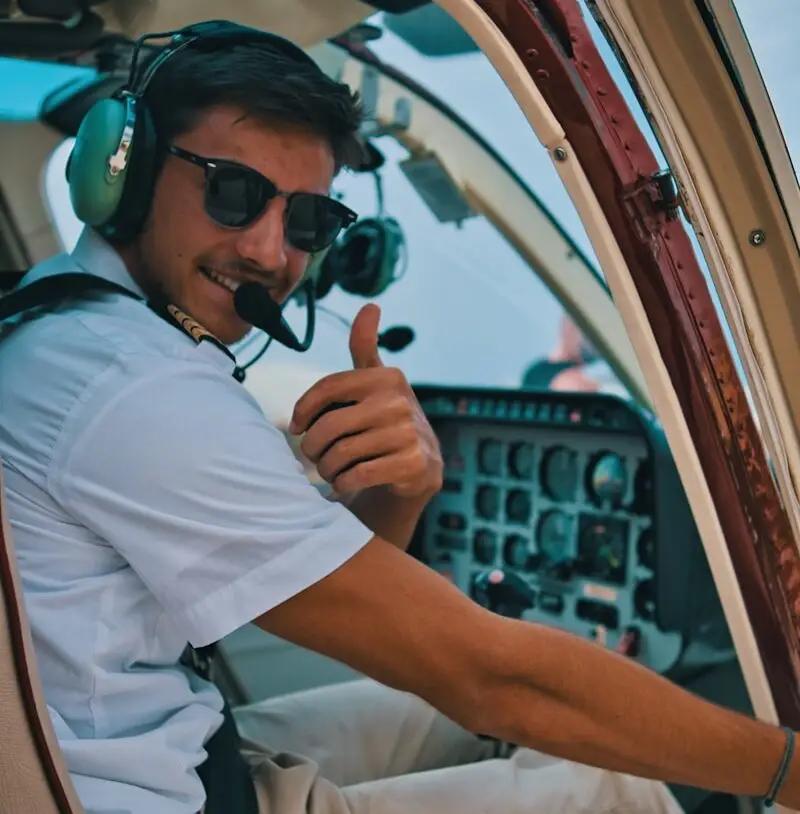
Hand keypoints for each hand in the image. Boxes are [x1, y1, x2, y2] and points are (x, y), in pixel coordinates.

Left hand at [290, 304, 442, 497]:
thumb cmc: (385, 419)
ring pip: (341, 454)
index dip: (303, 409)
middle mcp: (400, 401)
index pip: (327, 388)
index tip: (296, 427)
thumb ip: (365, 346)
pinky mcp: (413, 464)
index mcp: (387, 377)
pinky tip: (344, 482)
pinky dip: (343, 483)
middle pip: (330, 426)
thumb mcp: (376, 381)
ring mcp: (409, 433)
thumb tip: (371, 305)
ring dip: (327, 468)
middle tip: (313, 456)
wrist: (419, 466)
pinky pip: (358, 475)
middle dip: (312, 446)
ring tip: (329, 470)